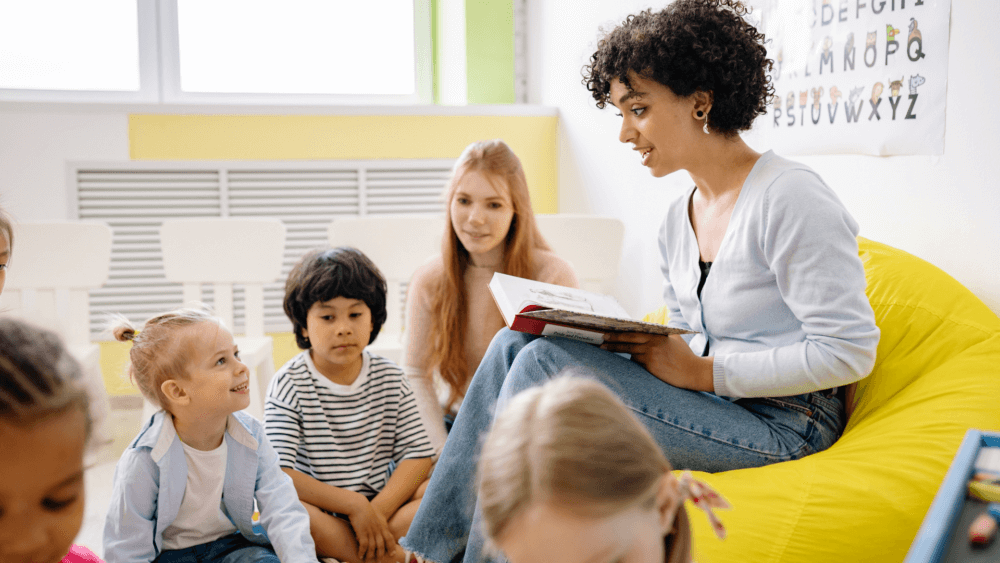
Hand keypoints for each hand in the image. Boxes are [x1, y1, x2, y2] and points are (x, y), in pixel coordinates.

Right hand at [347, 497, 397, 562]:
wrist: (359, 505)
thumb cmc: (365, 511)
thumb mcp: (375, 517)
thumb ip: (377, 525)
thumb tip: (378, 531)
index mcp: (382, 526)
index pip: (389, 538)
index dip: (391, 547)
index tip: (392, 554)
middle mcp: (377, 530)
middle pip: (382, 545)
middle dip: (381, 554)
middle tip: (379, 561)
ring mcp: (370, 531)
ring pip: (373, 547)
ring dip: (370, 556)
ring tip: (368, 561)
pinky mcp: (362, 532)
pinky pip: (364, 545)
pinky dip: (362, 552)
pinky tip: (360, 556)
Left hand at [600, 333, 714, 392]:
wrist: (693, 372)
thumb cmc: (684, 356)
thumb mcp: (674, 339)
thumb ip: (660, 334)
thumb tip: (646, 329)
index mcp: (658, 334)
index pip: (636, 330)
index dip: (622, 329)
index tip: (610, 328)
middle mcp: (654, 342)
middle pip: (628, 339)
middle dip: (613, 338)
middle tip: (602, 338)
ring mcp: (652, 354)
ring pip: (630, 351)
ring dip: (616, 349)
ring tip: (604, 348)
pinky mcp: (651, 366)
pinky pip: (636, 362)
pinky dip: (633, 360)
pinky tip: (628, 360)